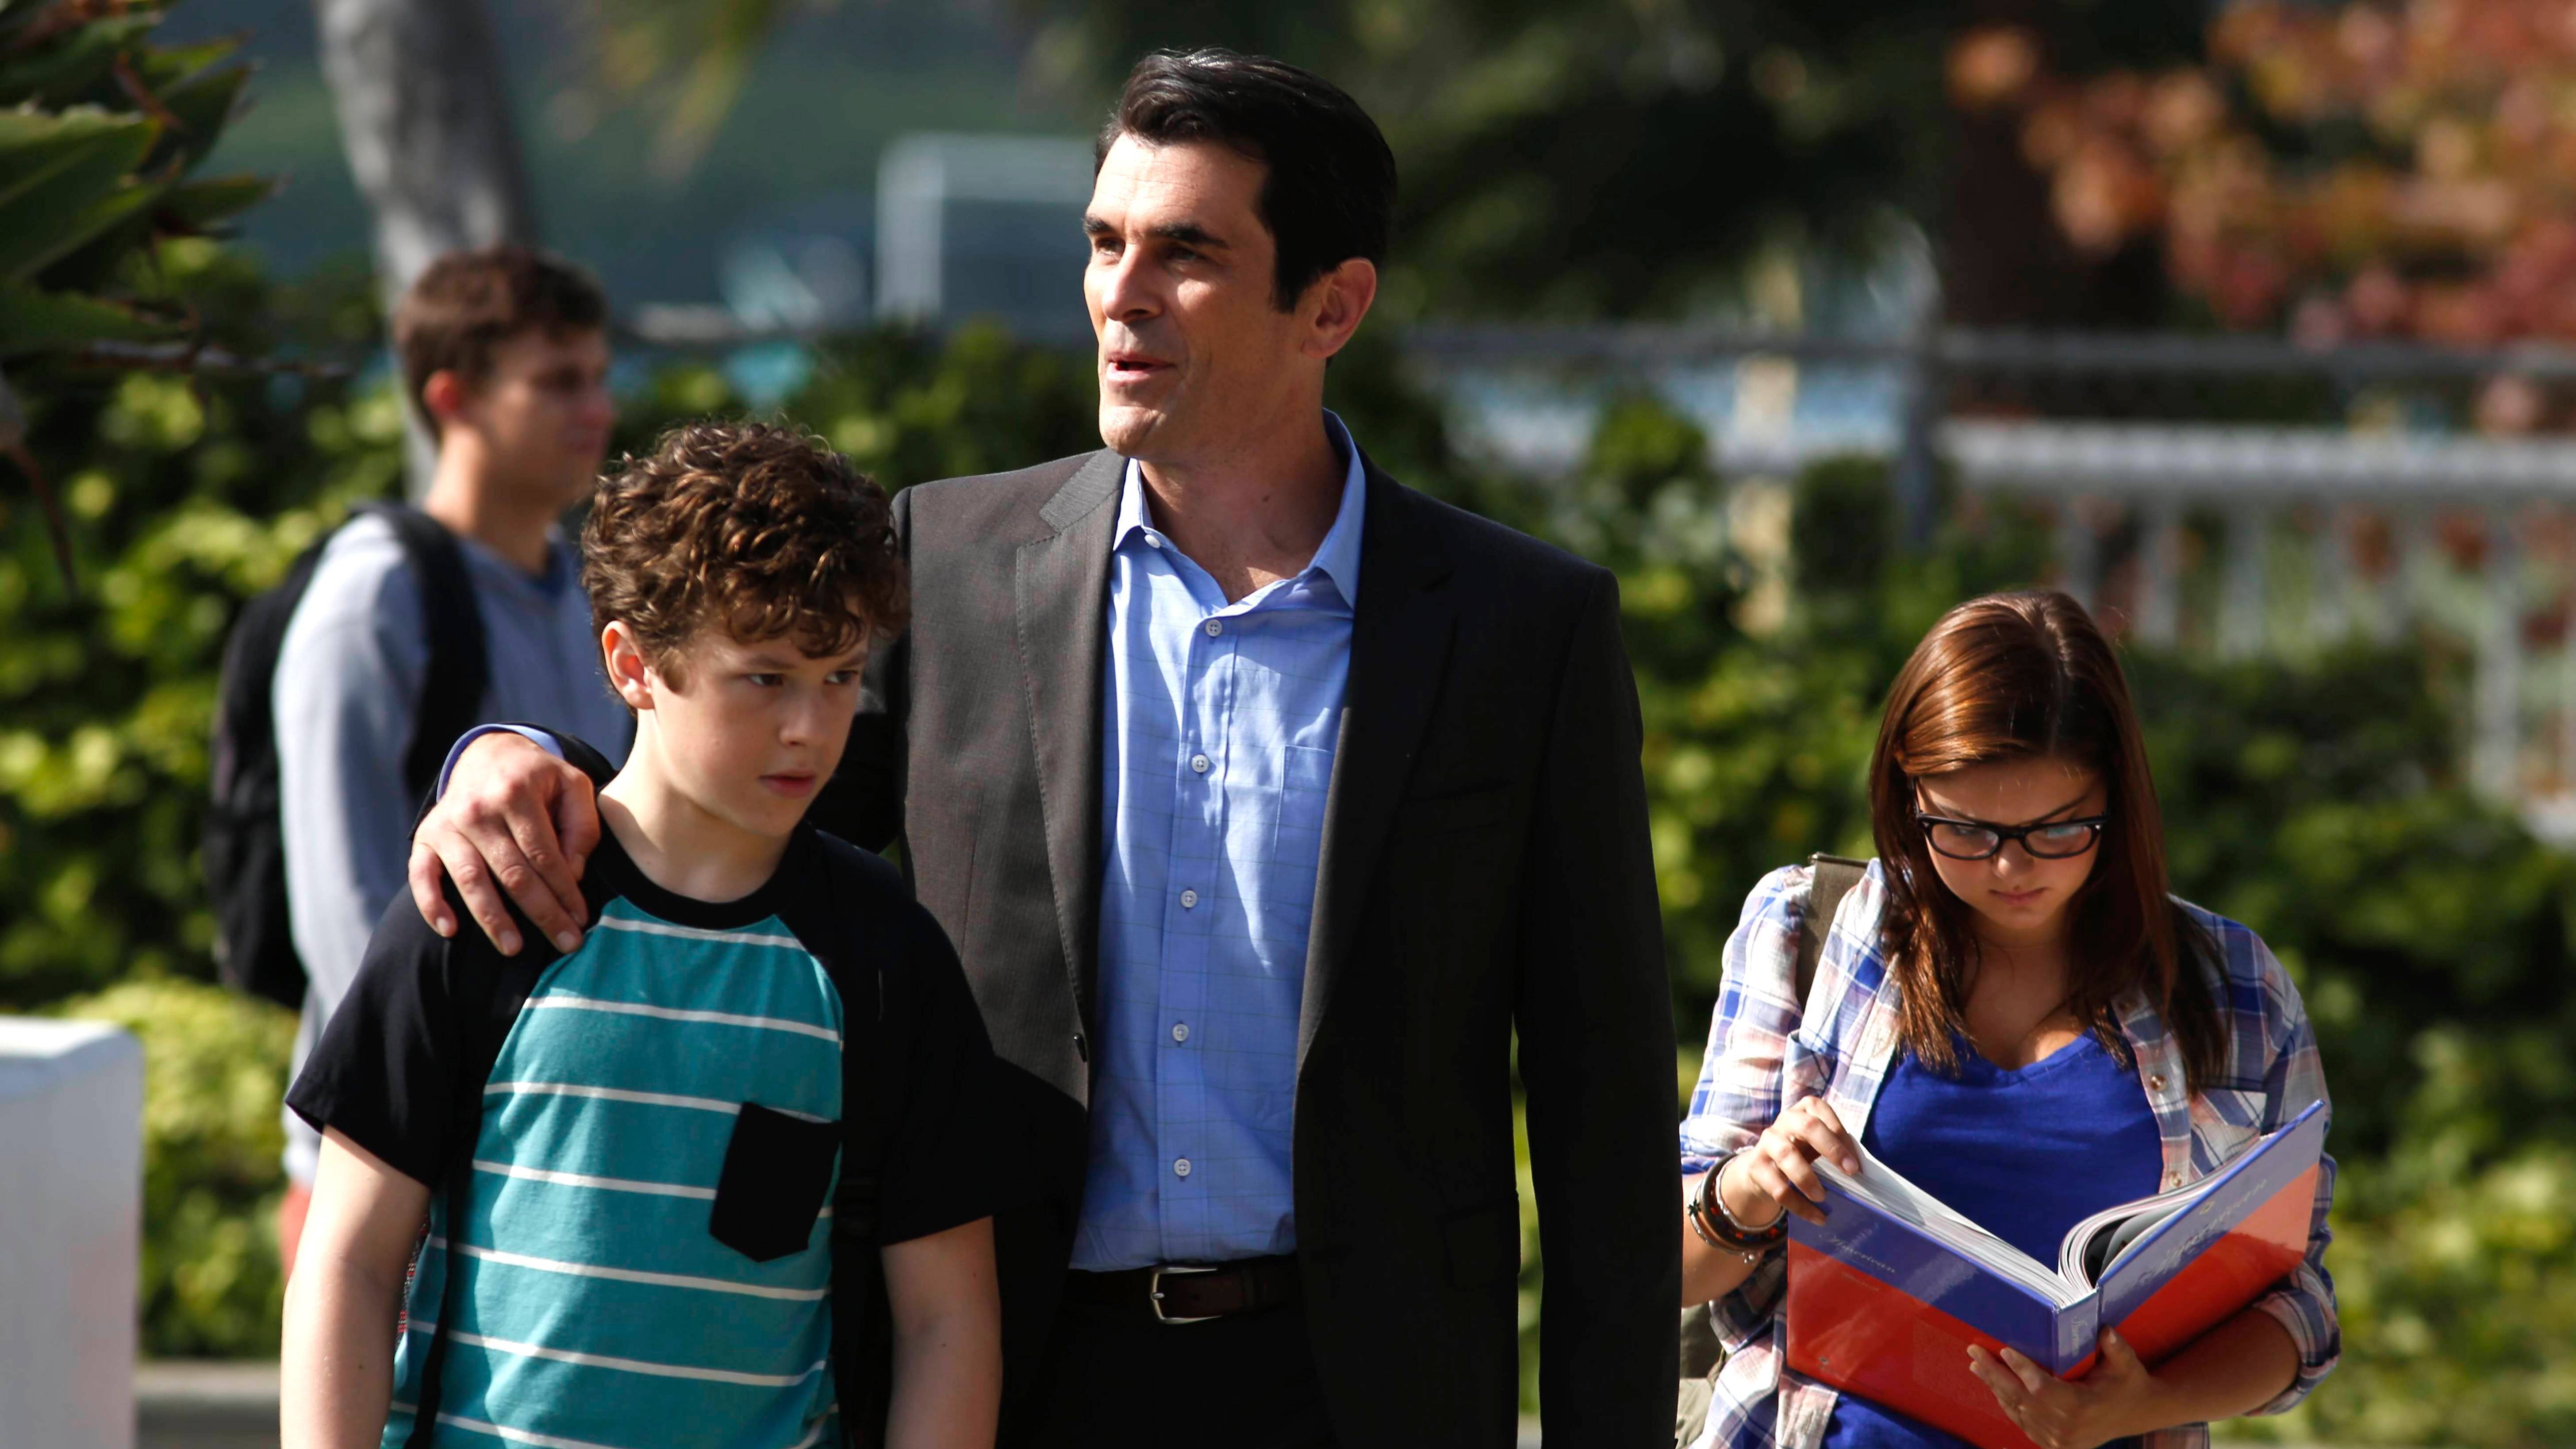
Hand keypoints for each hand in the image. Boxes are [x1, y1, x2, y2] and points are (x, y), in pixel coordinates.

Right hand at [406, 731, 597, 955]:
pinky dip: (432, 904)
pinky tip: (450, 930)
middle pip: (512, 873)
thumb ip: (581, 827)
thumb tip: (573, 874)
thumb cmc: (538, 779)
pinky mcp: (425, 837)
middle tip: (566, 943)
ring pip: (471, 879)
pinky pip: (422, 876)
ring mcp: (447, 824)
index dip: (565, 891)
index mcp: (516, 792)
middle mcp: (477, 809)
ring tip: (514, 949)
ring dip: (493, 919)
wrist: (487, 755)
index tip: (582, 919)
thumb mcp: (572, 786)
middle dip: (542, 913)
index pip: (544, 855)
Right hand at [1723, 1096, 1858, 1227]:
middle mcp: (1785, 1120)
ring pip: (1787, 1155)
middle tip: (1850, 1171)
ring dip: (1808, 1178)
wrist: (1762, 1168)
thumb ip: (1836, 1149)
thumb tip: (1861, 1172)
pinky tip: (1817, 1217)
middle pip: (1807, 1125)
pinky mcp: (1756, 1166)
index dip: (1840, 1135)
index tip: (1855, 1164)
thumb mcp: (1817, 1144)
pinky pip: (1778, 1187)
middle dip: (1831, 1148)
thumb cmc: (1802, 1152)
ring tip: (1823, 1197)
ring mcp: (1767, 1141)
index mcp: (1804, 1110)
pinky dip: (1800, 1205)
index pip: (1822, 1112)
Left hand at [1967, 1329, 2165, 1448]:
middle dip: (1995, 1374)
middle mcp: (2068, 1428)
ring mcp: (2059, 1440)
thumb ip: (2115, 1347)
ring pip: (2019, 1411)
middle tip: (1974, 1352)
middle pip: (2022, 1400)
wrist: (2137, 1413)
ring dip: (1995, 1387)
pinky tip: (1994, 1386)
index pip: (2043, 1388)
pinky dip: (2007, 1404)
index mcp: (2083, 1407)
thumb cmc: (2129, 1382)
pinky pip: (2024, 1423)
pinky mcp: (2055, 1444)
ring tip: (1976, 1365)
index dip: (2022, 1369)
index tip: (2004, 1350)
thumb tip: (2104, 1330)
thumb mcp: (2127, 1363)